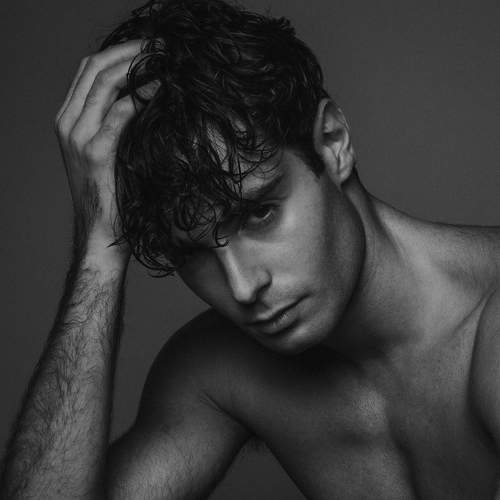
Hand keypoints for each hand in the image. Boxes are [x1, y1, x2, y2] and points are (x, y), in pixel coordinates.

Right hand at [54, 40, 145, 256]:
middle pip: (95, 67)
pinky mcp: (94, 153)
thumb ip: (117, 125)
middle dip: (130, 51)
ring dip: (137, 65)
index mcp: (69, 119)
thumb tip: (146, 97)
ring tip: (165, 61)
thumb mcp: (110, 153)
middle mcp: (68, 123)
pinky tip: (161, 90)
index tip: (151, 47)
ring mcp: (77, 137)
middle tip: (161, 47)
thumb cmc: (113, 195)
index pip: (89, 69)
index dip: (120, 52)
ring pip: (104, 82)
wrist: (101, 233)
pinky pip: (119, 113)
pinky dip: (141, 96)